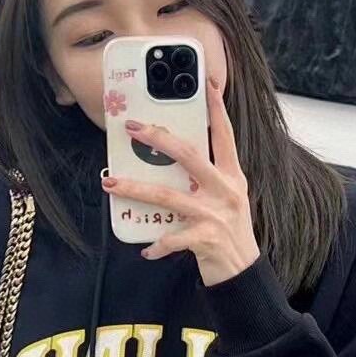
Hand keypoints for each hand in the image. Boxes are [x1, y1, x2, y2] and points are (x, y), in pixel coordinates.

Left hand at [101, 73, 260, 286]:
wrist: (244, 273)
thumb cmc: (230, 232)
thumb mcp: (228, 198)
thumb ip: (208, 178)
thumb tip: (174, 158)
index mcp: (232, 176)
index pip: (225, 135)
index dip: (216, 109)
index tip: (207, 83)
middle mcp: (226, 190)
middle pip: (190, 155)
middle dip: (159, 139)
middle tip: (133, 128)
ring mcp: (215, 214)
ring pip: (169, 195)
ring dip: (136, 189)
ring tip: (111, 183)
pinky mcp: (206, 239)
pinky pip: (172, 238)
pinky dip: (157, 244)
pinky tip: (146, 248)